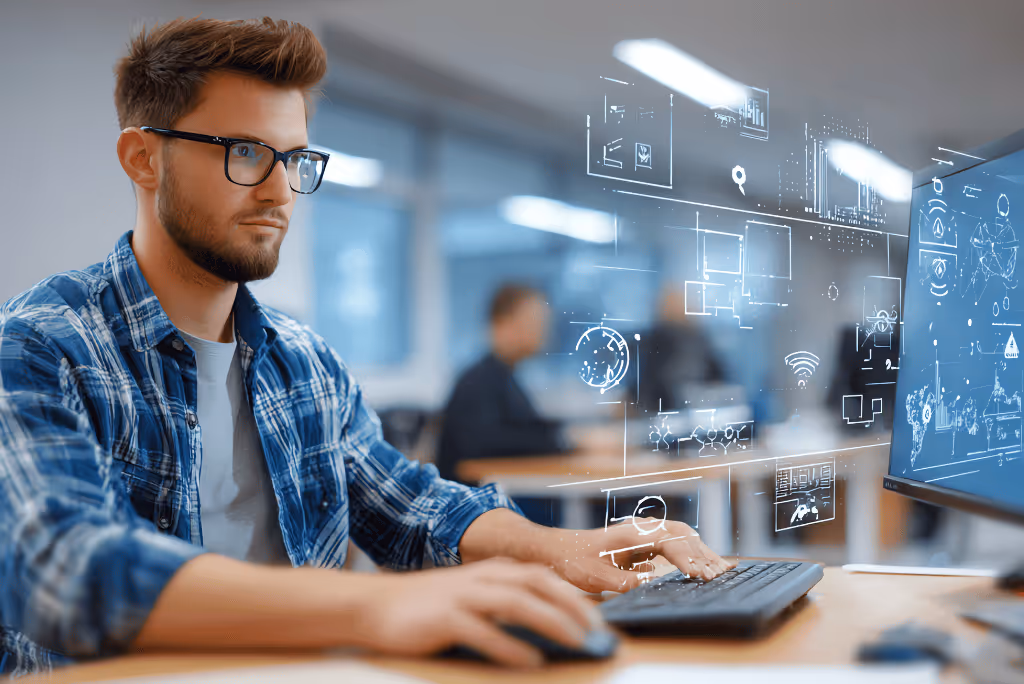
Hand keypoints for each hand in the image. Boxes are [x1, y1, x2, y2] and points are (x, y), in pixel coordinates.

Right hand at [352, 558, 601, 667]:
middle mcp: (482, 577)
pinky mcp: (445, 617)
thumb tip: (550, 624)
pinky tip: (530, 661)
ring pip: (516, 602)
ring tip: (576, 641)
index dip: (574, 594)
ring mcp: (463, 595)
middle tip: (598, 631)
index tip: (600, 618)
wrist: (375, 605)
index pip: (543, 575)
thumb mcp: (471, 596)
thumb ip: (504, 602)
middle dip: (572, 604)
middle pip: (537, 582)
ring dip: (551, 621)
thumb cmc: (429, 607)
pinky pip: (483, 631)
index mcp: (492, 571)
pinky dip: (509, 645)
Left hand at [543, 520, 735, 593]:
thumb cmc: (574, 560)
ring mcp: (644, 533)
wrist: (558, 549)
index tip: (699, 575)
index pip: (669, 541)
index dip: (687, 558)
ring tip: (721, 570)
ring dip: (700, 552)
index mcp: (632, 533)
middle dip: (702, 553)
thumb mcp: (597, 577)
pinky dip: (691, 553)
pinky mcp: (644, 542)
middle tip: (719, 575)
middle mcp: (641, 528)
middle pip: (682, 534)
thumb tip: (652, 583)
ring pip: (681, 536)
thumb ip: (625, 581)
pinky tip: (702, 566)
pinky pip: (674, 543)